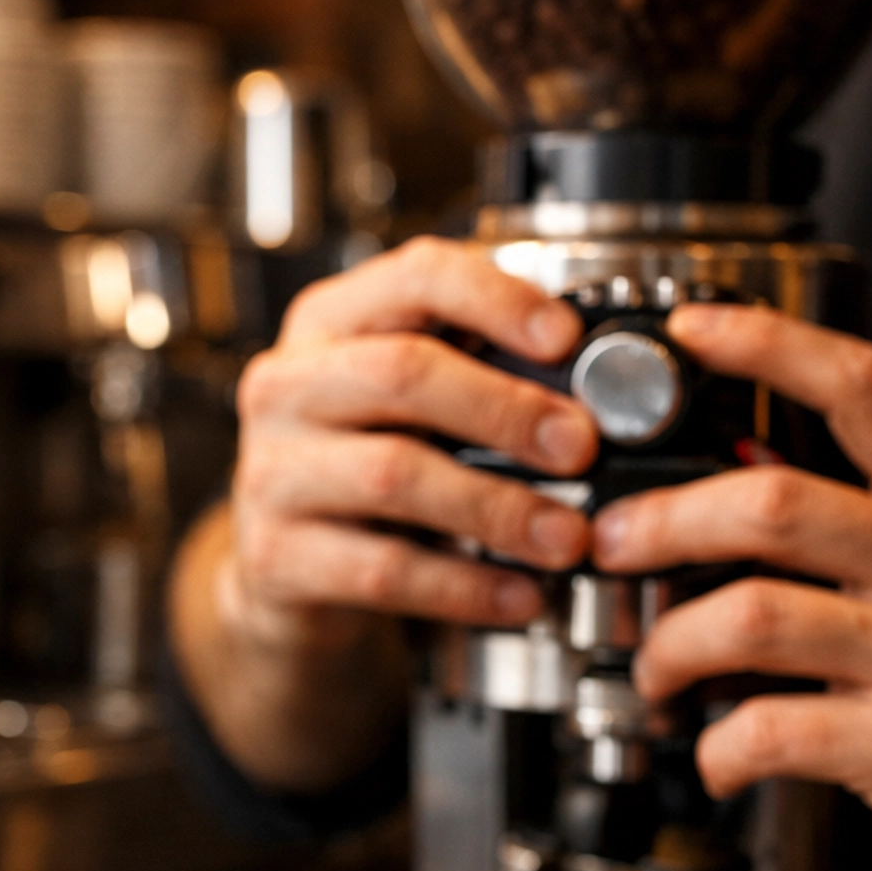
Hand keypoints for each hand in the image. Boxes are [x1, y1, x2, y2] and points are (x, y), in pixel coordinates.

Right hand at [231, 236, 593, 642]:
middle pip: (402, 375)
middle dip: (506, 410)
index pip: (414, 276)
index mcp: (329, 323)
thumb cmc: (364, 467)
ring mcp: (273, 472)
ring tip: (566, 536)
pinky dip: (466, 585)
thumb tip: (598, 392)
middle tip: (580, 447)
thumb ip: (476, 374)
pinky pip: (386, 570)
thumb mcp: (407, 403)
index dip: (496, 301)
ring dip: (498, 507)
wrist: (285, 570)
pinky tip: (519, 594)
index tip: (566, 339)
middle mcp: (288, 386)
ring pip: (395, 476)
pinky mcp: (278, 556)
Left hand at [592, 304, 871, 870]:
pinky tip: (715, 753)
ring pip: (752, 616)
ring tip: (659, 670)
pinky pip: (768, 729)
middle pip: (772, 502)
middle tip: (614, 545)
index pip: (862, 387)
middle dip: (663, 522)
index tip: (690, 329)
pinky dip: (714, 747)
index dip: (767, 344)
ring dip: (671, 646)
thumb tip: (737, 473)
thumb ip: (866, 523)